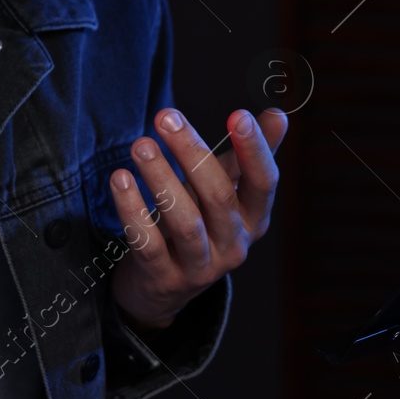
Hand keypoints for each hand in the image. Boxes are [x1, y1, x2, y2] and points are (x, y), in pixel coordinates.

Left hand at [107, 107, 286, 329]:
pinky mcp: (165, 278)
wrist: (166, 285)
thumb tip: (279, 113)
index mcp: (255, 218)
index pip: (264, 183)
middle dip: (192, 153)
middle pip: (219, 197)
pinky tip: (120, 179)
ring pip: (185, 222)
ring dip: (161, 178)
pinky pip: (148, 244)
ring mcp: (200, 267)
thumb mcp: (229, 190)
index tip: (238, 115)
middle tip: (166, 116)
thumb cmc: (201, 222)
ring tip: (141, 145)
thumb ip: (250, 154)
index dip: (254, 150)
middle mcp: (234, 245)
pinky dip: (132, 210)